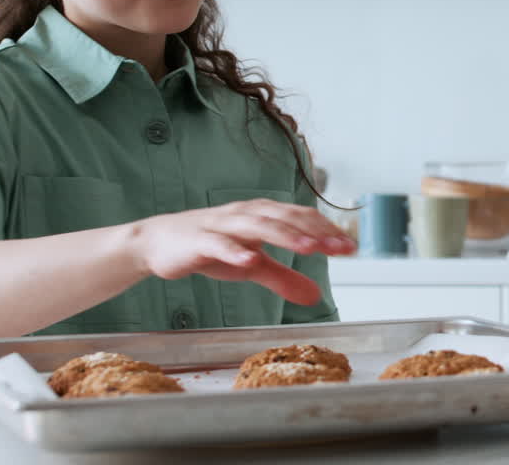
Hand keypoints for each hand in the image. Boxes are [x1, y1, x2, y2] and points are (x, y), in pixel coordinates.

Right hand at [127, 199, 355, 305]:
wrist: (158, 243)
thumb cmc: (210, 248)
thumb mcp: (252, 266)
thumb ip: (283, 277)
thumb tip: (316, 295)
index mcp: (263, 215)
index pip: (302, 218)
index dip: (327, 232)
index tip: (350, 248)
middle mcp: (247, 214)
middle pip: (286, 218)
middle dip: (316, 233)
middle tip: (340, 249)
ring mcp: (222, 225)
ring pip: (258, 225)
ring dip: (285, 235)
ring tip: (309, 248)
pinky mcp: (198, 240)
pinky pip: (218, 244)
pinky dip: (234, 250)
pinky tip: (249, 259)